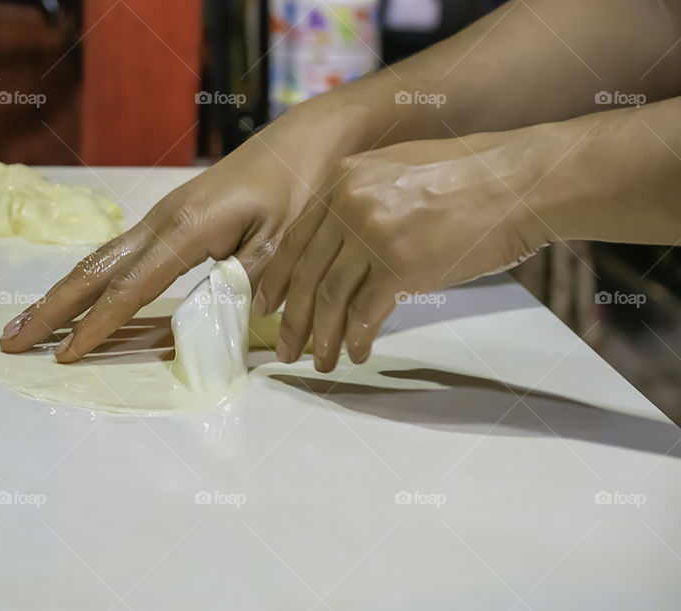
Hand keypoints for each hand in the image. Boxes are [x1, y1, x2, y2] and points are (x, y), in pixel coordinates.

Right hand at [0, 127, 346, 358]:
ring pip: (97, 262)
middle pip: (93, 270)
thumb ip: (237, 283)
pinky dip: (87, 283)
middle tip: (10, 342)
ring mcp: (159, 219)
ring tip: (25, 328)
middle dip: (51, 309)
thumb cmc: (295, 192)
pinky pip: (116, 257)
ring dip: (59, 297)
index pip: (131, 286)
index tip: (67, 358)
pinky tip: (73, 302)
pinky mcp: (165, 221)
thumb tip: (200, 322)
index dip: (98, 325)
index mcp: (188, 230)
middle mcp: (161, 221)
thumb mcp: (279, 244)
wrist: (298, 145)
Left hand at [254, 132, 547, 371]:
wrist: (523, 182)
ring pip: (331, 298)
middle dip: (293, 319)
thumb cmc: (472, 179)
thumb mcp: (399, 173)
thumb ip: (361, 202)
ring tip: (320, 363)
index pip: (297, 238)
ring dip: (323, 337)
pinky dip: (358, 338)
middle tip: (285, 350)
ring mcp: (374, 233)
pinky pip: (366, 312)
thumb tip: (338, 251)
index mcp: (345, 178)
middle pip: (308, 273)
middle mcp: (351, 202)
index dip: (279, 279)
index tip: (267, 308)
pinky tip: (356, 354)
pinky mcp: (402, 265)